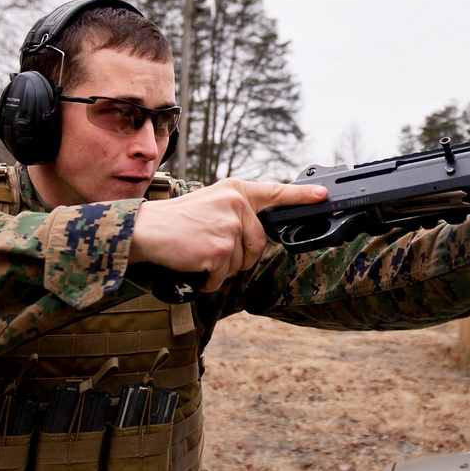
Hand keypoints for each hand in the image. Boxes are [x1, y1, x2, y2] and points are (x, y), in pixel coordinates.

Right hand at [131, 178, 326, 291]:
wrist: (145, 229)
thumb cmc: (176, 220)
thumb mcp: (211, 202)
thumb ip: (237, 211)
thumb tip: (258, 233)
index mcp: (236, 191)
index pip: (275, 193)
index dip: (301, 196)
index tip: (323, 194)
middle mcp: (237, 205)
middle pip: (258, 245)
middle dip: (238, 256)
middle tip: (211, 247)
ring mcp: (230, 227)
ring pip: (240, 263)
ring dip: (220, 268)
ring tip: (197, 251)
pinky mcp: (220, 250)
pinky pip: (223, 276)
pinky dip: (208, 279)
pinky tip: (193, 264)